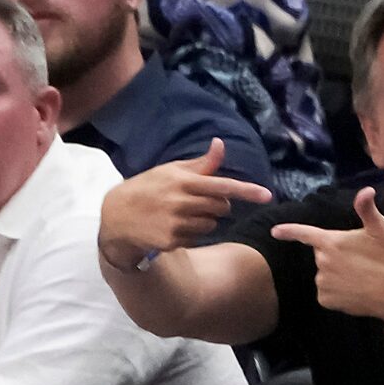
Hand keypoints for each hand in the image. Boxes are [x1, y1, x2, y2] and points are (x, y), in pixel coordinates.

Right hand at [95, 139, 272, 271]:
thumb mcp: (170, 171)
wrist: (116, 216)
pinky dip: (190, 234)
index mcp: (184, 181)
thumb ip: (200, 163)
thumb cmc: (148, 188)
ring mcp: (176, 223)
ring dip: (204, 221)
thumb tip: (221, 144)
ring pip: (211, 224)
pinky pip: (196, 238)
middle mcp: (181, 202)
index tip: (267, 195)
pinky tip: (172, 227)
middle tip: (198, 202)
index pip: (223, 185)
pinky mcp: (171, 240)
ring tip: (181, 215)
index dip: (247, 191)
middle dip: (218, 205)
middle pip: (221, 207)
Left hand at [275, 186, 383, 327]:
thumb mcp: (382, 230)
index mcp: (332, 242)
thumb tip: (366, 190)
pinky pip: (326, 291)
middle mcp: (322, 262)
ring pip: (324, 273)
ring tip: (360, 275)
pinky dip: (337, 291)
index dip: (289, 231)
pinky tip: (355, 289)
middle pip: (322, 254)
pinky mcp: (325, 300)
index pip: (305, 233)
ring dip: (337, 273)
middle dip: (336, 254)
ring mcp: (322, 282)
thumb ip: (367, 210)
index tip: (274, 231)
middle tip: (360, 258)